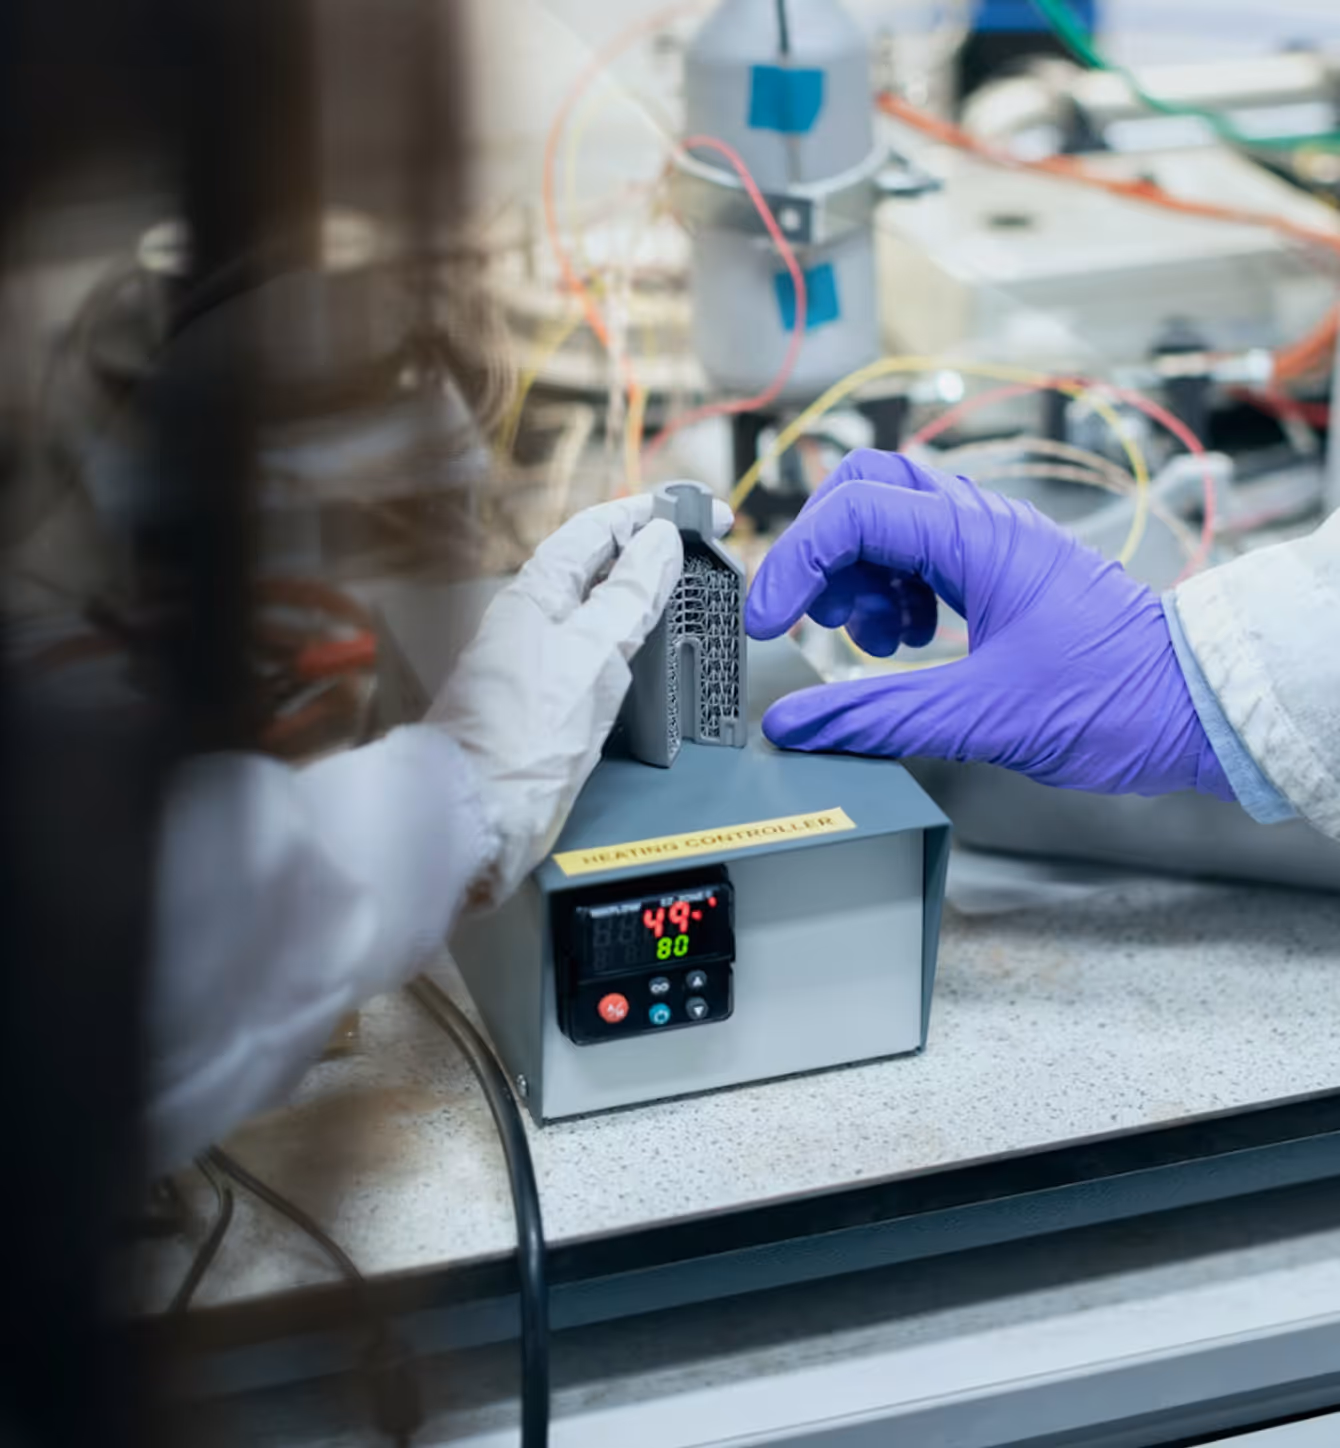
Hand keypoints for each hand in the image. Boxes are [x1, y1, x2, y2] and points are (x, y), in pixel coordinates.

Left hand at [433, 492, 732, 905]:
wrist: (483, 814)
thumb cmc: (524, 735)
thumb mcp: (593, 651)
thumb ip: (630, 594)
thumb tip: (659, 541)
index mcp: (534, 594)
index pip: (595, 530)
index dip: (646, 514)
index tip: (694, 510)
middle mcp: (534, 621)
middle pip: (597, 566)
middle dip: (649, 549)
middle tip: (702, 547)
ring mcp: (542, 662)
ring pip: (599, 608)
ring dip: (643, 592)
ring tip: (687, 588)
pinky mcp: (553, 703)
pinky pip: (598, 651)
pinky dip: (632, 638)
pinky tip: (650, 650)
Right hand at [746, 450, 1231, 800]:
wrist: (1196, 709)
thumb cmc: (1117, 698)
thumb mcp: (982, 716)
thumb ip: (876, 717)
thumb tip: (795, 724)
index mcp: (975, 537)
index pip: (852, 512)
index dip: (796, 563)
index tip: (771, 622)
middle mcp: (980, 526)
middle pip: (865, 488)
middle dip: (823, 549)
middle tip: (817, 614)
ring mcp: (990, 547)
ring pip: (889, 522)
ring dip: (859, 578)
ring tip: (872, 641)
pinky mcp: (997, 575)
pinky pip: (919, 559)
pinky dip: (892, 595)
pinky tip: (905, 644)